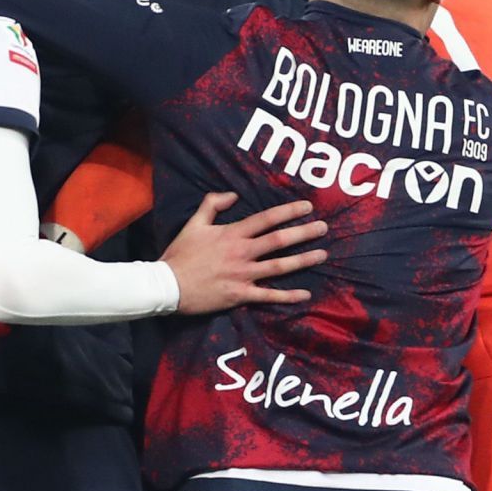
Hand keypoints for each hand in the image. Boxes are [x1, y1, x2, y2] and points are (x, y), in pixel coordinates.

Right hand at [162, 192, 327, 315]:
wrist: (168, 285)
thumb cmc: (180, 254)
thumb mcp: (193, 223)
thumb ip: (212, 204)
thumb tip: (232, 194)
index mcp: (232, 234)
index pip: (266, 219)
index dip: (289, 211)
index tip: (307, 207)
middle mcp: (242, 252)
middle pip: (279, 241)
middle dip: (304, 233)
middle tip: (323, 227)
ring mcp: (243, 275)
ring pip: (280, 266)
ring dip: (303, 260)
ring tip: (323, 254)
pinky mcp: (240, 295)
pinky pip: (269, 296)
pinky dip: (288, 295)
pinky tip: (306, 293)